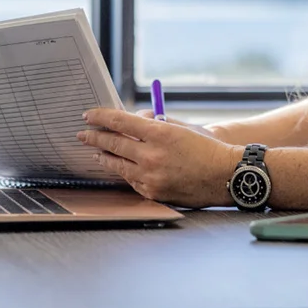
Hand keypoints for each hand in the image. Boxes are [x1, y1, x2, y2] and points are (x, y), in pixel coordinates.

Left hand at [79, 107, 240, 207]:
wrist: (224, 175)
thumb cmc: (207, 147)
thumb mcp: (183, 127)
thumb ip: (158, 122)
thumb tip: (137, 119)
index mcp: (161, 134)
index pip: (121, 122)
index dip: (102, 117)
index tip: (89, 115)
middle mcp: (152, 155)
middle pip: (113, 144)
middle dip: (94, 137)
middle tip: (83, 134)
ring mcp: (150, 176)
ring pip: (117, 165)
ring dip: (104, 156)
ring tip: (96, 152)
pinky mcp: (152, 192)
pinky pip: (131, 180)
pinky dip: (125, 171)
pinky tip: (122, 167)